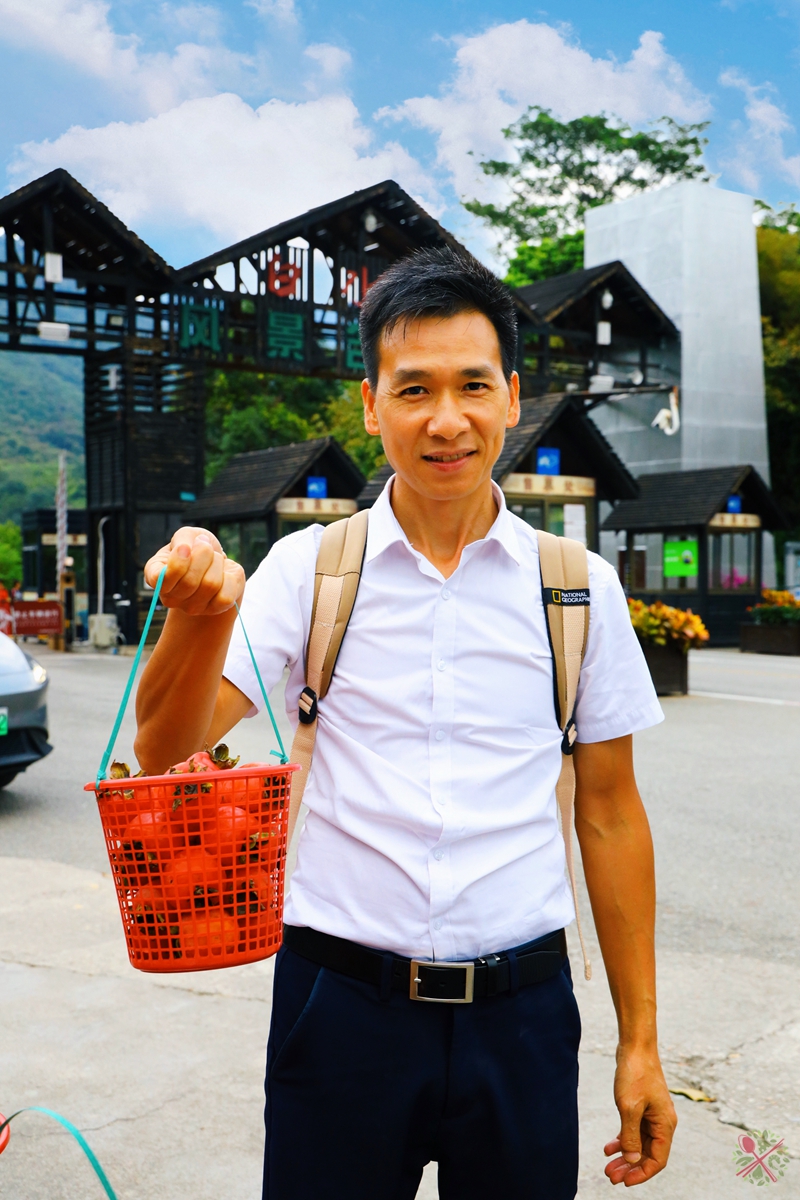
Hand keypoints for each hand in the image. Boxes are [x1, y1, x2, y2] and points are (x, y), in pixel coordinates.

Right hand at [144, 527, 244, 615]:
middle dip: (204, 554)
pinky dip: (231, 577)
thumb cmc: (196, 547)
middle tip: (205, 546)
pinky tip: (225, 574)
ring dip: (218, 562)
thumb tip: (186, 549)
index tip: (186, 546)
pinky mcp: (214, 609)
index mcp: (155, 575)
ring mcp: (191, 607)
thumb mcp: (186, 536)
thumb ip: (183, 539)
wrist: (214, 561)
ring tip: (215, 559)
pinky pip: (226, 596)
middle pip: (190, 581)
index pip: (160, 579)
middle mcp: (170, 597)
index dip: (177, 562)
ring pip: (210, 585)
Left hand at [604, 1048, 676, 1185]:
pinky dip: (622, 1140)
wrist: (635, 1046)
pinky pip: (634, 1131)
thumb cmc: (635, 1074)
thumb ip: (631, 1136)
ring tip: (607, 1166)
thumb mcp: (629, 1107)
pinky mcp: (642, 1107)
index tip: (624, 1182)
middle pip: (647, 1154)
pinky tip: (608, 1147)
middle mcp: (662, 1122)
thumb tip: (632, 1161)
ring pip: (639, 1144)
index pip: (657, 1160)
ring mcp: (652, 1115)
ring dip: (624, 1156)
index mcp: (665, 1125)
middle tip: (610, 1176)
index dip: (641, 1173)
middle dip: (630, 1168)